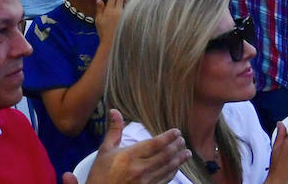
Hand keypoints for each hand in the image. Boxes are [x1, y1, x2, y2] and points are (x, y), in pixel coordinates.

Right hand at [65, 109, 187, 183]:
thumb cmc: (101, 173)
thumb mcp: (104, 150)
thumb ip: (114, 130)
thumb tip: (115, 111)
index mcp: (129, 156)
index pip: (154, 144)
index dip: (168, 137)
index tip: (176, 131)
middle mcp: (140, 169)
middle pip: (164, 156)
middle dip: (176, 147)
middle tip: (182, 140)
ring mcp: (146, 182)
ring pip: (167, 168)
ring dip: (179, 160)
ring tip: (187, 153)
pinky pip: (165, 180)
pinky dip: (172, 173)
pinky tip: (176, 168)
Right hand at [94, 0, 131, 41]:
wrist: (111, 43)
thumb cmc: (104, 33)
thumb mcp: (98, 21)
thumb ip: (99, 10)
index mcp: (108, 10)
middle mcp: (117, 10)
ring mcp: (124, 15)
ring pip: (127, 1)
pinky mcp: (129, 19)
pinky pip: (132, 8)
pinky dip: (134, 2)